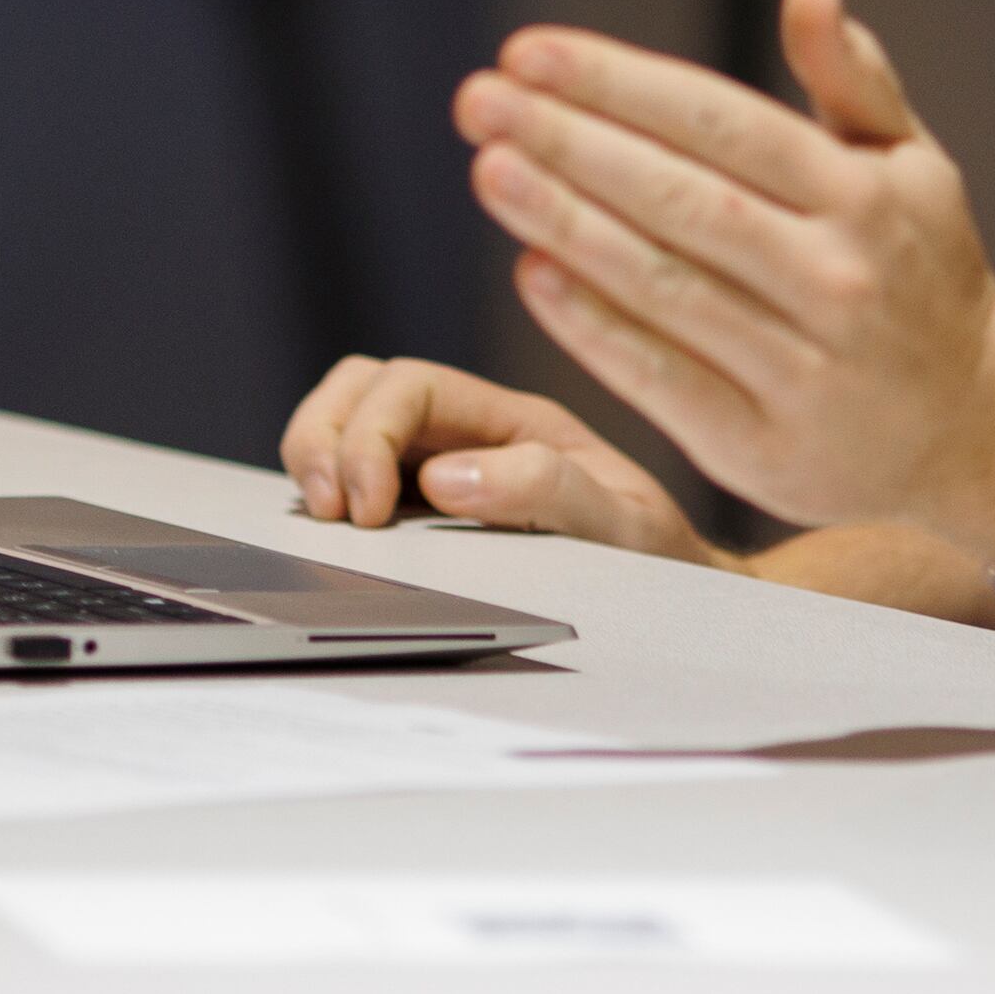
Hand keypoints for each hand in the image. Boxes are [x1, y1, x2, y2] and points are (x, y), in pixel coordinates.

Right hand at [281, 355, 724, 565]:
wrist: (679, 608)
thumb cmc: (657, 564)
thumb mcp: (624, 527)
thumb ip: (548, 492)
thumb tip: (444, 479)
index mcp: (516, 421)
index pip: (412, 386)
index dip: (371, 434)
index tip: (368, 510)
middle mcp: (469, 435)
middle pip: (362, 387)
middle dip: (326, 438)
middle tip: (333, 514)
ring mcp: (437, 471)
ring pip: (343, 420)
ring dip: (315, 458)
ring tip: (324, 521)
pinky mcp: (418, 518)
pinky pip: (350, 480)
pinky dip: (325, 493)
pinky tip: (334, 540)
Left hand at [453, 0, 994, 562]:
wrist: (986, 432)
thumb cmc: (928, 276)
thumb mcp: (915, 168)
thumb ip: (853, 79)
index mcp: (865, 198)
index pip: (721, 124)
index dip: (620, 85)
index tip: (531, 52)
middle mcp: (835, 279)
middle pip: (678, 199)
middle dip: (568, 143)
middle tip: (478, 99)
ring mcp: (800, 368)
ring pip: (660, 285)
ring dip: (563, 224)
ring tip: (489, 169)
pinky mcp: (762, 447)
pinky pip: (660, 378)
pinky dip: (591, 326)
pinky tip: (531, 272)